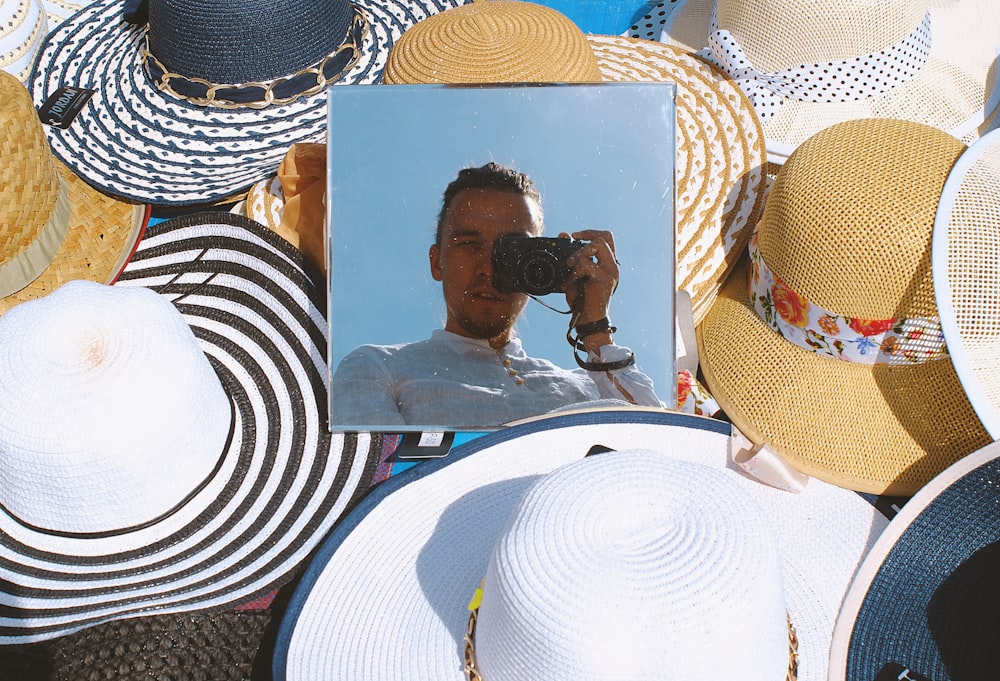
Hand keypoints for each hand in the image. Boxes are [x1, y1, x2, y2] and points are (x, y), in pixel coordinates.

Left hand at [562, 229, 618, 352]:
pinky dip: (574, 271)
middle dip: (586, 237)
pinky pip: (587, 264)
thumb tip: (563, 234)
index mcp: (607, 264)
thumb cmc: (580, 300)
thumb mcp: (572, 274)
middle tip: (572, 246)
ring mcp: (611, 273)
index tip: (574, 236)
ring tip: (569, 265)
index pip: (606, 237)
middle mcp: (612, 266)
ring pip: (598, 245)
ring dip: (579, 252)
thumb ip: (571, 256)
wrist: (586, 321)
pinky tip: (569, 283)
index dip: (590, 232)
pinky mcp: (606, 280)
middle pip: (605, 237)